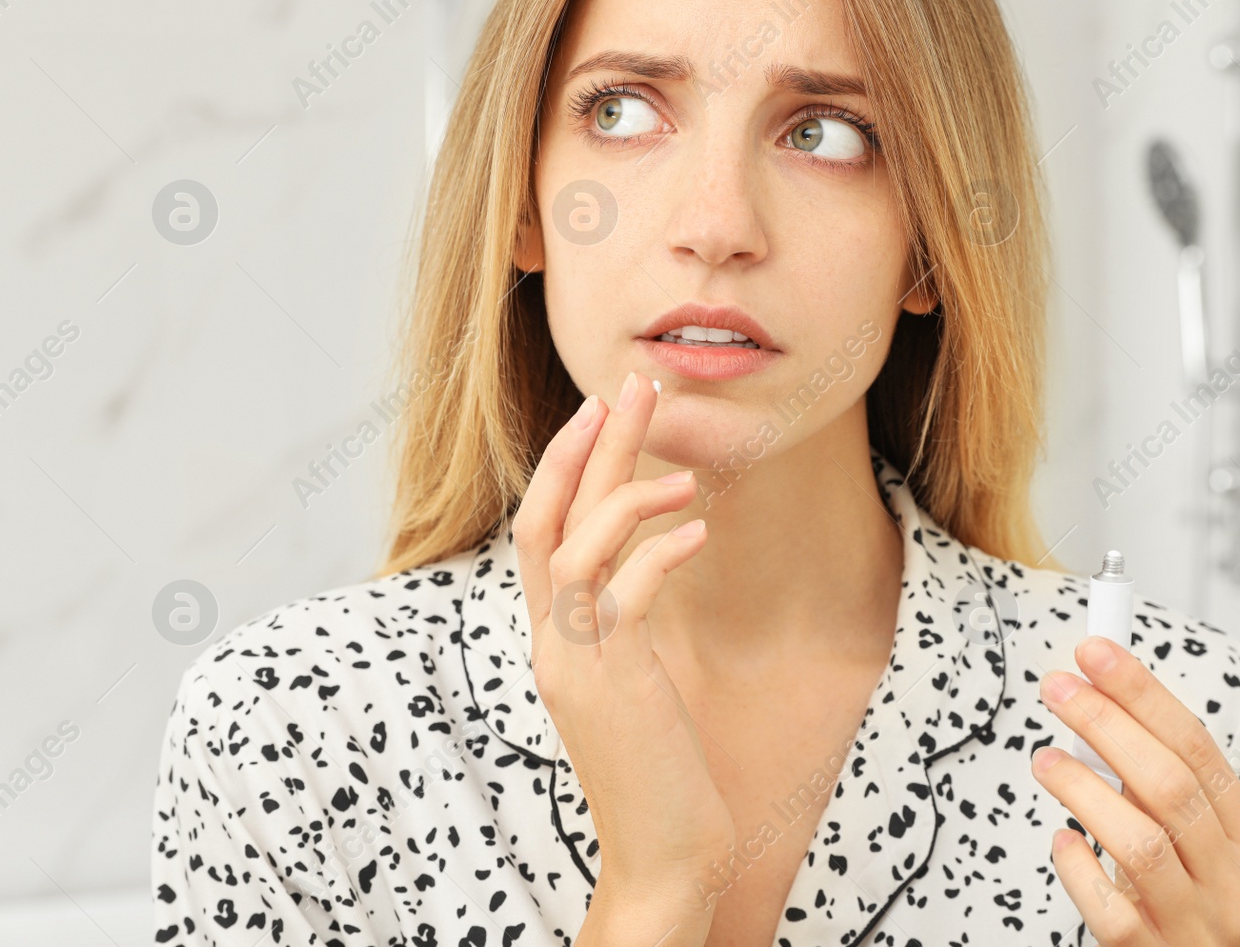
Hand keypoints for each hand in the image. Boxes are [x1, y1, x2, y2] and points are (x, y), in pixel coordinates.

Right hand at [511, 371, 735, 927]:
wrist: (664, 855)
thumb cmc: (658, 766)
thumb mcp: (633, 680)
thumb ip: (623, 622)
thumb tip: (645, 562)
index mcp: (554, 635)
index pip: (541, 526)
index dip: (566, 462)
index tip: (603, 407)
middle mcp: (551, 641)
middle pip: (547, 517)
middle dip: (588, 446)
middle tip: (630, 384)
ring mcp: (573, 664)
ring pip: (574, 548)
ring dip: (624, 494)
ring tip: (682, 468)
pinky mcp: (609, 687)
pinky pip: (624, 598)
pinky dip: (658, 555)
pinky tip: (698, 530)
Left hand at [1032, 636, 1239, 945]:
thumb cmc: (1179, 902)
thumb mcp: (1192, 842)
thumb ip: (1161, 786)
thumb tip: (1101, 702)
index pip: (1199, 748)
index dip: (1144, 693)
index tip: (1098, 654)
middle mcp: (1236, 886)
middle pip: (1171, 785)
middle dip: (1108, 724)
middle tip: (1060, 689)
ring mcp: (1199, 928)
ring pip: (1142, 842)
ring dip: (1084, 789)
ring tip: (1046, 760)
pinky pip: (1112, 911)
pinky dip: (1080, 868)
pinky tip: (1062, 840)